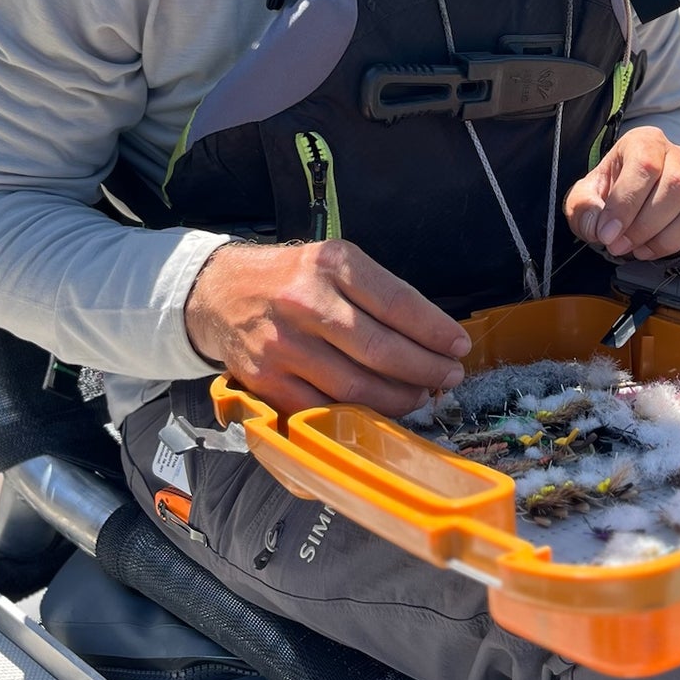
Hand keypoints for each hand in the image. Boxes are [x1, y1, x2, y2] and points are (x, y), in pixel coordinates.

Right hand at [184, 238, 470, 418]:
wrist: (219, 293)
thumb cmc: (291, 279)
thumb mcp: (334, 262)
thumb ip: (378, 293)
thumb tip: (433, 336)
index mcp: (331, 265)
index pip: (398, 303)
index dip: (435, 331)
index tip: (459, 346)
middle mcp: (306, 302)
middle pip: (381, 350)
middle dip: (426, 369)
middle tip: (449, 376)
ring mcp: (284, 346)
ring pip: (356, 387)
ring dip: (399, 398)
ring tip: (420, 394)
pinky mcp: (267, 381)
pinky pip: (324, 410)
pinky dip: (358, 417)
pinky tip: (379, 413)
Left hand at [565, 127, 679, 261]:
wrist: (627, 200)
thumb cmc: (607, 196)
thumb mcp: (584, 198)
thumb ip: (583, 209)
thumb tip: (600, 225)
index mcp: (644, 142)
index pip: (645, 165)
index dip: (626, 204)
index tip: (608, 233)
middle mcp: (678, 156)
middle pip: (676, 186)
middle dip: (646, 225)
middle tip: (622, 245)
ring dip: (671, 237)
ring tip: (644, 249)